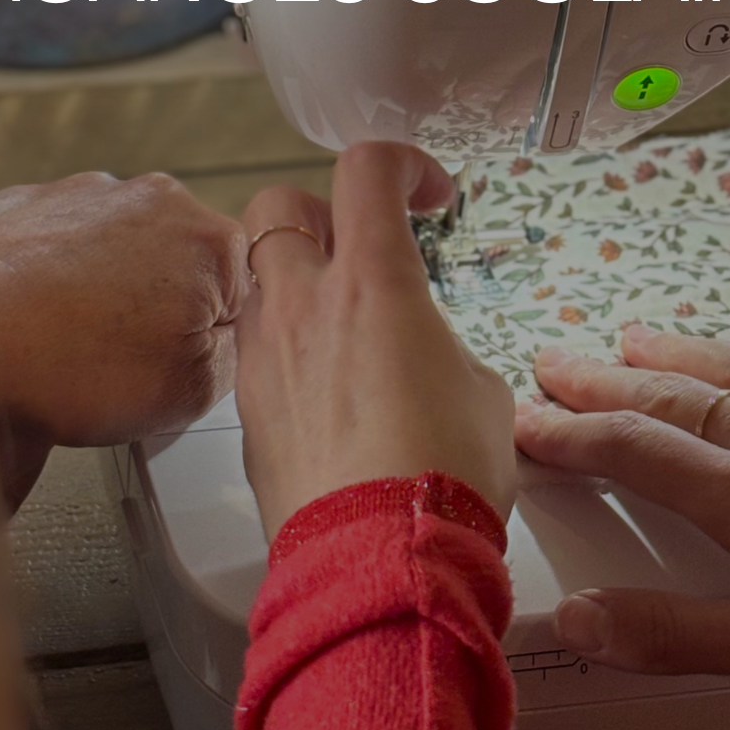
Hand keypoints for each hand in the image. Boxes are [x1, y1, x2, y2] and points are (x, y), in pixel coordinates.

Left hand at [0, 172, 245, 507]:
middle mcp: (151, 198)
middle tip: (129, 367)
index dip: (217, 339)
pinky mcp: (24, 205)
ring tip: (72, 352)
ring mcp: (83, 196)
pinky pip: (58, 250)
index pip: (248, 288)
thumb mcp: (188, 394)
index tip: (185, 366)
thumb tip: (225, 344)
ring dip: (108, 296)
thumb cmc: (59, 366)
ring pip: (120, 255)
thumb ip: (231, 358)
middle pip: (184, 265)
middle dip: (165, 311)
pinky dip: (51, 283)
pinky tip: (33, 328)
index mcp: (208, 238)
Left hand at [236, 143, 517, 538]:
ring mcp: (266, 356)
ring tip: (339, 324)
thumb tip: (428, 354)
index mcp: (374, 282)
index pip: (368, 169)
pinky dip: (284, 348)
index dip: (402, 165)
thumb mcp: (481, 390)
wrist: (382, 563)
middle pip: (280, 203)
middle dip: (320, 213)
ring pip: (258, 278)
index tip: (425, 194)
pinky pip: (255, 350)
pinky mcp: (247, 410)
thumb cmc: (441, 478)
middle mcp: (306, 304)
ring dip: (295, 283)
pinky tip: (324, 388)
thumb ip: (443, 344)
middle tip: (359, 247)